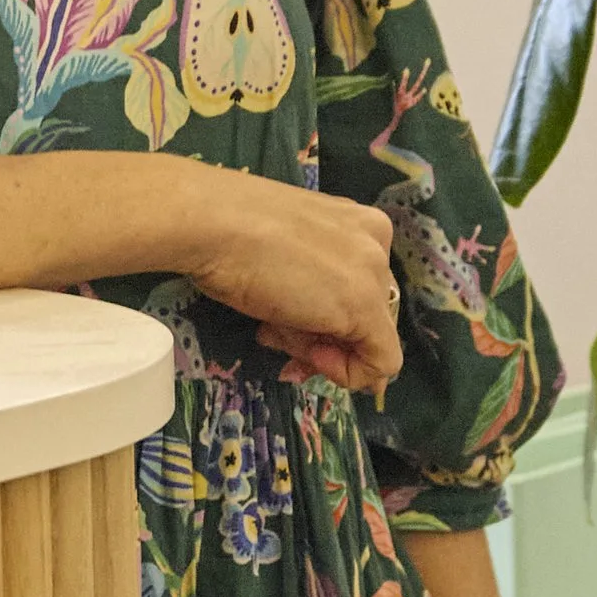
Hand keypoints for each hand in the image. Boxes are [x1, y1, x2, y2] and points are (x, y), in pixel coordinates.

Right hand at [180, 170, 402, 393]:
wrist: (213, 225)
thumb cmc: (231, 232)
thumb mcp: (281, 258)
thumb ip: (309, 288)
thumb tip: (322, 336)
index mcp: (358, 222)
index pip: (358, 287)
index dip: (326, 318)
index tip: (288, 328)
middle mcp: (375, 242)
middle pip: (362, 313)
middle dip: (321, 338)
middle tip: (276, 338)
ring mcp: (374, 273)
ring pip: (366, 336)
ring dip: (319, 350)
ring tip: (273, 334)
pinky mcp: (367, 307)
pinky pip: (382, 361)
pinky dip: (348, 373)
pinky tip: (309, 358)